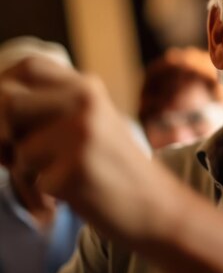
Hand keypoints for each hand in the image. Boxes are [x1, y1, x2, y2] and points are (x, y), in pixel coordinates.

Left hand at [0, 57, 153, 238]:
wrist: (156, 205)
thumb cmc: (112, 168)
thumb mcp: (88, 123)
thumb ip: (49, 108)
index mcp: (88, 87)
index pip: (27, 67)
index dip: (5, 90)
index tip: (11, 124)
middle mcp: (86, 102)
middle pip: (8, 104)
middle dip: (2, 136)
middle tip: (16, 158)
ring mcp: (83, 134)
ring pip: (17, 147)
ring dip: (25, 171)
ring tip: (56, 178)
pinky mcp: (76, 169)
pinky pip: (31, 181)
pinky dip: (42, 196)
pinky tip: (72, 195)